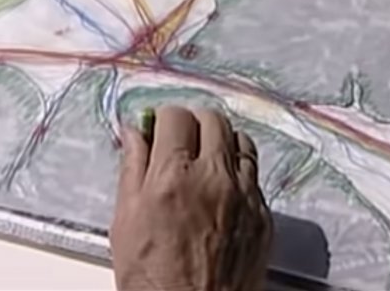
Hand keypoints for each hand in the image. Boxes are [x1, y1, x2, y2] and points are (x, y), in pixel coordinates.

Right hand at [111, 105, 271, 290]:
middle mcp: (214, 179)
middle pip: (213, 119)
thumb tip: (135, 133)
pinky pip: (254, 176)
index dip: (163, 118)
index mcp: (173, 177)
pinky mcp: (264, 216)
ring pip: (241, 141)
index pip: (176, 115)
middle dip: (194, 122)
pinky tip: (221, 190)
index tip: (158, 128)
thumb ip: (132, 169)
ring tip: (204, 160)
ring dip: (221, 142)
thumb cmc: (151, 279)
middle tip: (181, 138)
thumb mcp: (125, 221)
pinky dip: (237, 172)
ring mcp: (245, 197)